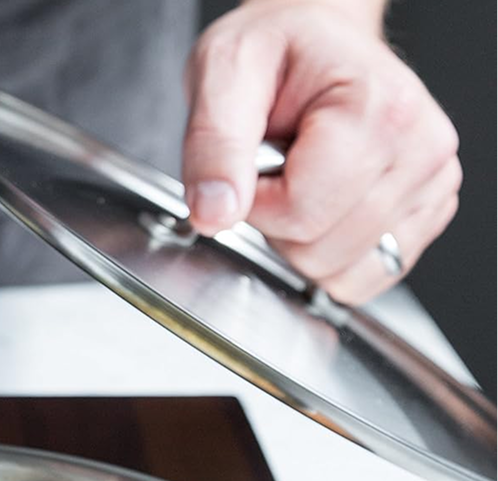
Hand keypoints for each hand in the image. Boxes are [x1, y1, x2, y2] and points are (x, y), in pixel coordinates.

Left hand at [181, 0, 460, 303]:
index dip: (254, 204)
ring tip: (299, 182)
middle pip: (322, 250)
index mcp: (378, 108)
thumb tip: (214, 214)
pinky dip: (330, 258)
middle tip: (274, 170)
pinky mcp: (428, 210)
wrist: (313, 38)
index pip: (301, 212)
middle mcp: (420, 147)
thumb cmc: (276, 49)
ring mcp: (431, 183)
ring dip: (302, 242)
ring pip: (344, 274)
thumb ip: (213, 146)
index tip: (248, 167)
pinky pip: (368, 277)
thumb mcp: (224, 73)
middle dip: (277, 224)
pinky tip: (323, 206)